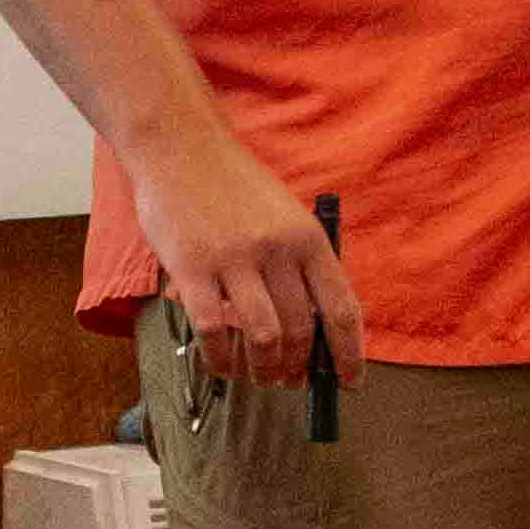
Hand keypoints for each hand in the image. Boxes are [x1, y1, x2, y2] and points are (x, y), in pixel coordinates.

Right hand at [139, 128, 366, 390]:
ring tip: (262, 378)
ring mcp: (233, 260)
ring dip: (265, 370)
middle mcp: (277, 250)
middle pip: (302, 330)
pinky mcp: (192, 269)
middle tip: (292, 381)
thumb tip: (314, 333)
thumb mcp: (284, 215)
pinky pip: (214, 331)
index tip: (349, 381)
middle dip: (300, 367)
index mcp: (308, 237)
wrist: (180, 146)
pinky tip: (224, 366)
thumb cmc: (233, 186)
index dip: (349, 353)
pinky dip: (222, 359)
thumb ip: (300, 265)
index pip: (341, 308)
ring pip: (263, 338)